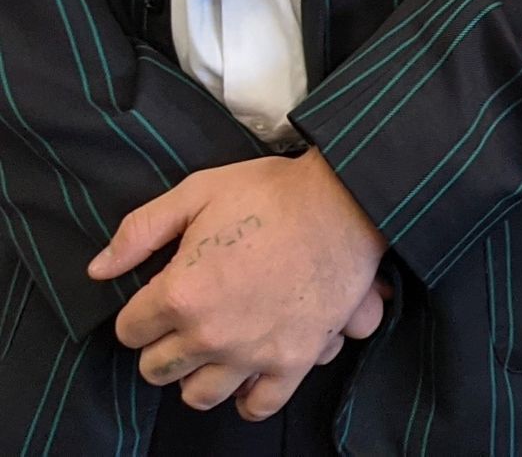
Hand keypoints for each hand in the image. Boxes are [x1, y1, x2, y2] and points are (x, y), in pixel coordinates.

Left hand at [89, 152, 387, 418]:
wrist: (348, 197)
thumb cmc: (274, 191)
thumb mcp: (201, 190)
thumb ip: (141, 230)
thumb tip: (98, 270)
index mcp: (181, 293)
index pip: (129, 329)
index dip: (143, 308)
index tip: (164, 292)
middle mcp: (209, 333)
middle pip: (157, 368)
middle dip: (164, 343)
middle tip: (188, 318)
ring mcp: (251, 352)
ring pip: (198, 394)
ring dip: (199, 374)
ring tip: (213, 347)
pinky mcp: (292, 359)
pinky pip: (258, 405)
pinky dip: (248, 398)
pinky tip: (246, 376)